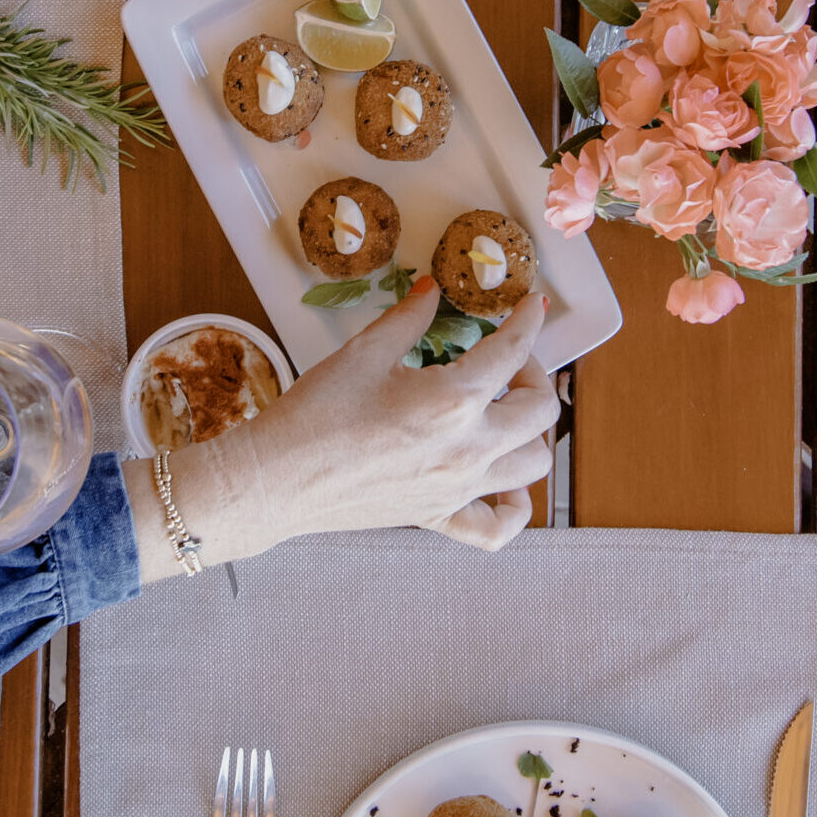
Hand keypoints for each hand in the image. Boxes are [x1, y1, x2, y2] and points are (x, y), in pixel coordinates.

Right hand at [126, 278, 558, 579]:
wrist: (276, 480)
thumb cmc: (316, 413)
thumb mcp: (364, 352)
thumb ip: (409, 318)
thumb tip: (433, 289)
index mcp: (453, 401)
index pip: (512, 351)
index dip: (528, 321)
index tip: (531, 305)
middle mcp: (468, 449)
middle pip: (540, 412)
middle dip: (533, 374)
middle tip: (505, 359)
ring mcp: (458, 490)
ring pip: (534, 466)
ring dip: (533, 433)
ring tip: (507, 410)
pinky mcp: (439, 517)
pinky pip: (498, 527)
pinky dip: (515, 508)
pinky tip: (505, 484)